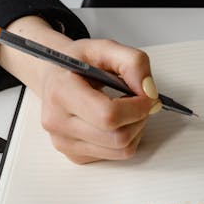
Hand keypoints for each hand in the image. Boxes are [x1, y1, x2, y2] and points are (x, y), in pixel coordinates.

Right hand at [0, 16, 161, 163]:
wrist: (54, 75)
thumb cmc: (78, 62)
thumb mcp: (105, 48)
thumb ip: (133, 62)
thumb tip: (149, 91)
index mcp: (61, 92)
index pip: (108, 115)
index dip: (137, 108)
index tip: (146, 96)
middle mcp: (57, 122)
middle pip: (118, 137)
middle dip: (139, 119)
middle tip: (140, 102)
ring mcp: (63, 142)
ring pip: (121, 150)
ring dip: (135, 130)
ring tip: (128, 110)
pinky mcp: (74, 155)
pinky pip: (115, 156)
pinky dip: (126, 140)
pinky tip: (116, 122)